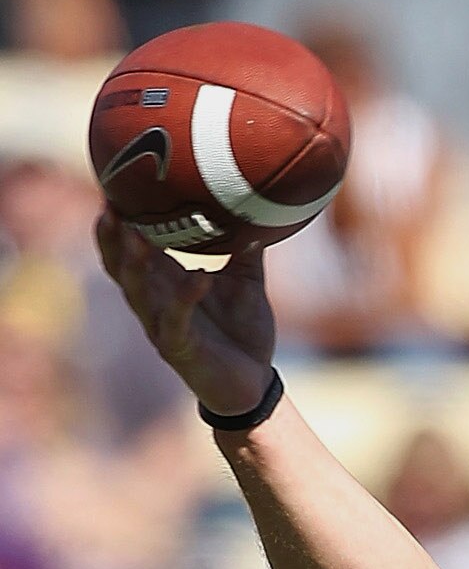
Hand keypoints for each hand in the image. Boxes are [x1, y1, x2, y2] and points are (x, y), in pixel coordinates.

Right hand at [94, 209, 277, 420]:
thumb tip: (258, 208)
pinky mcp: (179, 349)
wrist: (255, 384)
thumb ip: (247, 251)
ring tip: (136, 235)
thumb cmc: (243, 332)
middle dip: (110, 237)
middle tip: (109, 205)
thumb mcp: (247, 284)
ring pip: (135, 291)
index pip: (130, 245)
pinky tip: (201, 278)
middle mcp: (155, 300)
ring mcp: (162, 325)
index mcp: (165, 281)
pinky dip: (186, 299)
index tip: (113, 184)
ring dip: (134, 264)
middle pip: (118, 264)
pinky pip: (176, 322)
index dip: (118, 218)